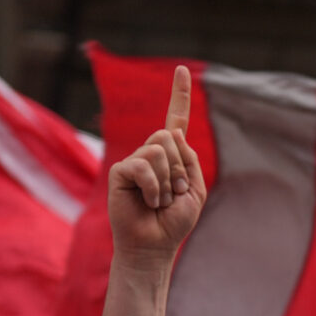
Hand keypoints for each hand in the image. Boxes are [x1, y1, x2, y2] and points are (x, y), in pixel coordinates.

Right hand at [108, 65, 206, 266]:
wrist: (154, 246)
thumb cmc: (173, 223)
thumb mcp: (194, 190)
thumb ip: (190, 160)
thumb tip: (173, 133)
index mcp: (171, 157)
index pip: (175, 121)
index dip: (179, 95)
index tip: (182, 69)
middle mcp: (151, 154)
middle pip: (169, 137)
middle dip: (178, 169)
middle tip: (172, 195)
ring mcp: (135, 161)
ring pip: (158, 150)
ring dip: (167, 182)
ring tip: (159, 202)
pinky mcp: (121, 172)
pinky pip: (143, 166)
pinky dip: (152, 188)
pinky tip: (148, 203)